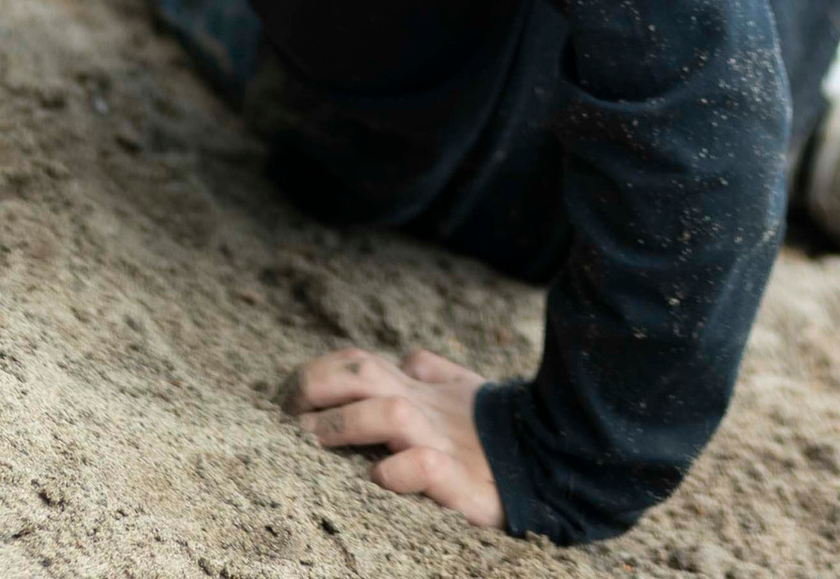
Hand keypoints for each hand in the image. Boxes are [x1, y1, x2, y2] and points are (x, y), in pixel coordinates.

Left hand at [287, 345, 503, 527]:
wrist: (553, 459)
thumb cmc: (501, 431)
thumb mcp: (465, 393)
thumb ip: (433, 372)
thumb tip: (405, 359)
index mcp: (421, 389)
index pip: (359, 362)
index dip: (317, 374)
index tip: (288, 398)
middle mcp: (425, 407)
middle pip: (362, 373)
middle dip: (315, 386)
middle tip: (286, 414)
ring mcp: (442, 439)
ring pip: (388, 413)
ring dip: (344, 424)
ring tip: (313, 442)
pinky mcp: (460, 479)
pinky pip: (423, 467)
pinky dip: (396, 471)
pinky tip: (378, 480)